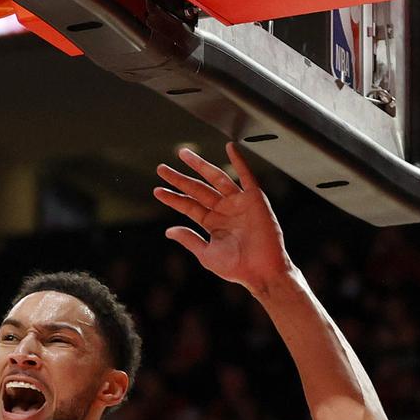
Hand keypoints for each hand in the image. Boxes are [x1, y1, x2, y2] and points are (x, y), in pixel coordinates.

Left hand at [153, 143, 291, 292]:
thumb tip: (168, 231)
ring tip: (183, 154)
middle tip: (161, 168)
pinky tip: (230, 146)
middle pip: (198, 189)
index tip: (157, 190)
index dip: (173, 198)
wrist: (262, 272)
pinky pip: (247, 176)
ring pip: (216, 178)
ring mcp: (239, 202)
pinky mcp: (255, 199)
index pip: (189, 206)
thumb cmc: (237, 268)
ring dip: (200, 165)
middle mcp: (224, 209)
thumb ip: (189, 239)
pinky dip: (240, 161)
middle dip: (179, 178)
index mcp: (212, 223)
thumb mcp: (206, 254)